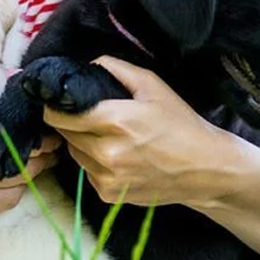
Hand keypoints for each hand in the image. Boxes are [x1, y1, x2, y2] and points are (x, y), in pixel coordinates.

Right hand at [0, 125, 60, 225]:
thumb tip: (16, 85)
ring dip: (22, 180)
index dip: (41, 142)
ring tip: (27, 161)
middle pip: (23, 175)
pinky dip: (0, 194)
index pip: (20, 152)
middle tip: (48, 145)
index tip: (50, 132)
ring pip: (12, 197)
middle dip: (39, 160)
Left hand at [43, 56, 235, 206]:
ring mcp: (106, 177)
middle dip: (69, 122)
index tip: (59, 100)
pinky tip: (115, 155)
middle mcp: (107, 153)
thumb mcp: (152, 85)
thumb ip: (115, 68)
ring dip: (81, 142)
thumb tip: (87, 65)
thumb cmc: (180, 123)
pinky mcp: (108, 194)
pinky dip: (94, 162)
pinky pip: (87, 172)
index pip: (61, 116)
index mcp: (115, 121)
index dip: (55, 106)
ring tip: (104, 135)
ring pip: (74, 153)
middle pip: (64, 134)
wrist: (205, 168)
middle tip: (85, 115)